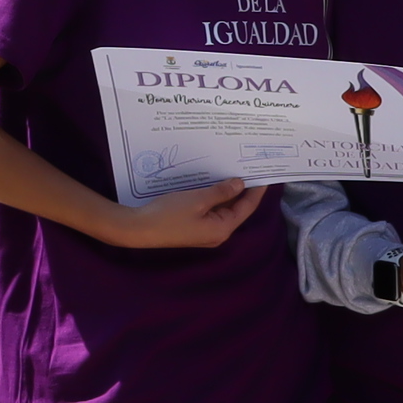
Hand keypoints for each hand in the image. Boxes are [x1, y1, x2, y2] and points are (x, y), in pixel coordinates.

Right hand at [106, 180, 269, 252]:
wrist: (137, 229)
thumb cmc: (168, 215)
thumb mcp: (198, 199)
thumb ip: (221, 192)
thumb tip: (240, 184)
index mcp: (223, 229)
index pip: (247, 207)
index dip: (256, 191)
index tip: (264, 175)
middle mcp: (217, 233)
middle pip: (236, 209)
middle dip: (242, 190)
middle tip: (249, 169)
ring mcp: (204, 231)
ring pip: (222, 209)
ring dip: (226, 192)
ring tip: (233, 172)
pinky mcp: (193, 227)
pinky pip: (209, 210)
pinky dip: (213, 197)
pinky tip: (213, 183)